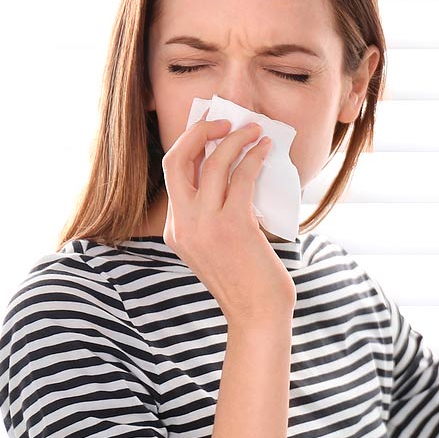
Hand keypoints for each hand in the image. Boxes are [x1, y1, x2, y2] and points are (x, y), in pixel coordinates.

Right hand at [159, 118, 296, 327]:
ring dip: (234, 140)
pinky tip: (265, 150)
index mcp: (176, 231)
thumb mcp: (220, 249)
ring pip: (211, 164)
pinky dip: (253, 158)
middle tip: (224, 121)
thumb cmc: (249, 283)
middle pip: (176, 161)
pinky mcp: (233, 227)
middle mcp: (184, 226)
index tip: (212, 132)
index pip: (173, 177)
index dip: (191, 147)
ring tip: (255, 130)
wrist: (258, 316)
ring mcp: (205, 226)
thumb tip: (239, 177)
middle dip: (198, 133)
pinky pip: (240, 178)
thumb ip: (218, 219)